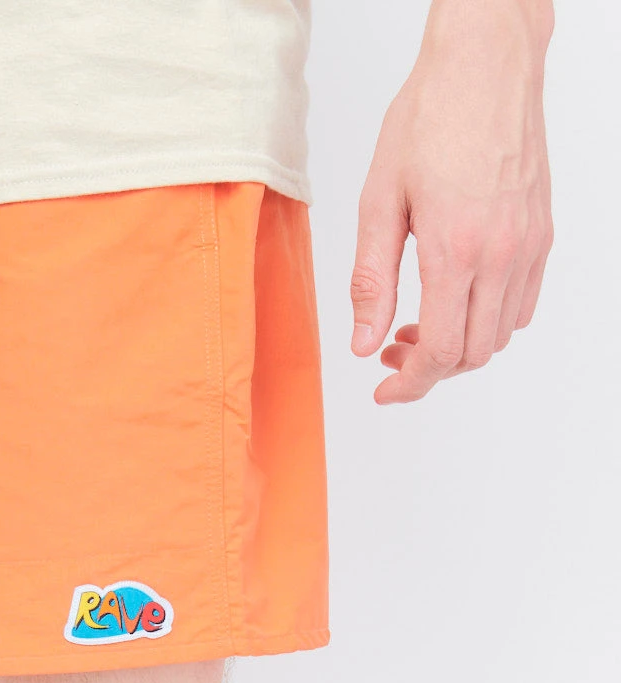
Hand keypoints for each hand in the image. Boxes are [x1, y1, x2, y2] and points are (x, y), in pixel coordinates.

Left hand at [350, 1, 553, 404]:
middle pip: (471, 354)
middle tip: (387, 353)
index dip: (408, 385)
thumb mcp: (378, 202)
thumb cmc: (428, 121)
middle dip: (426, 370)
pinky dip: (487, 322)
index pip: (439, 352)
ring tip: (414, 326)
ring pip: (499, 336)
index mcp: (455, 250)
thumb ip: (372, 280)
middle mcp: (502, 255)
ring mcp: (529, 245)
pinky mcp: (543, 233)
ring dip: (456, 348)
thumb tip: (364, 344)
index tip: (383, 394)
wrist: (485, 64)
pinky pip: (523, 304)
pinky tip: (454, 302)